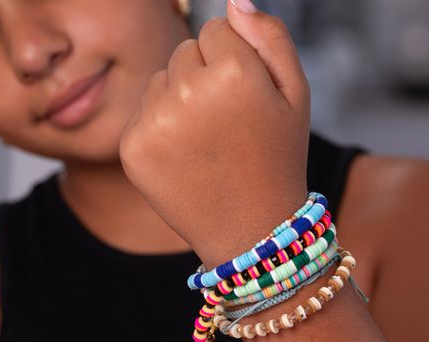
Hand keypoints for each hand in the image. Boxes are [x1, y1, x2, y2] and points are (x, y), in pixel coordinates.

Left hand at [119, 0, 310, 265]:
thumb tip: (232, 1)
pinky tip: (185, 158)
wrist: (252, 231)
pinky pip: (141, 114)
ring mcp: (155, 121)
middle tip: (227, 123)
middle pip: (183, 51)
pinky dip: (159, 131)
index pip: (215, 29)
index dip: (235, 62)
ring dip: (178, 101)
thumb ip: (270, 37)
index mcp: (233, 71)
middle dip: (203, 76)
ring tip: (207, 142)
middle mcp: (188, 90)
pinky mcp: (132, 148)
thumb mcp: (296, 95)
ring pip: (159, 81)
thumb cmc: (278, 158)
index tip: (246, 98)